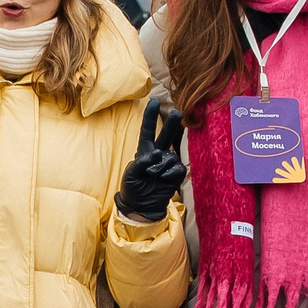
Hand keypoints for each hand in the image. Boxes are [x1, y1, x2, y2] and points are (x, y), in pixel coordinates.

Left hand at [116, 103, 186, 221]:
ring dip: (162, 165)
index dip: (151, 116)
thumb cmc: (133, 188)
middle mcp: (158, 154)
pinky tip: (163, 179)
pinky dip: (170, 173)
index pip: (148, 131)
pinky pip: (177, 167)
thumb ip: (141, 163)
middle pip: (166, 135)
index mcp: (144, 151)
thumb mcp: (130, 174)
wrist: (142, 206)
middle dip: (172, 124)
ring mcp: (168, 163)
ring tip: (153, 175)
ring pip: (171, 155)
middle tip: (177, 112)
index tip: (154, 101)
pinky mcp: (176, 174)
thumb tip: (155, 155)